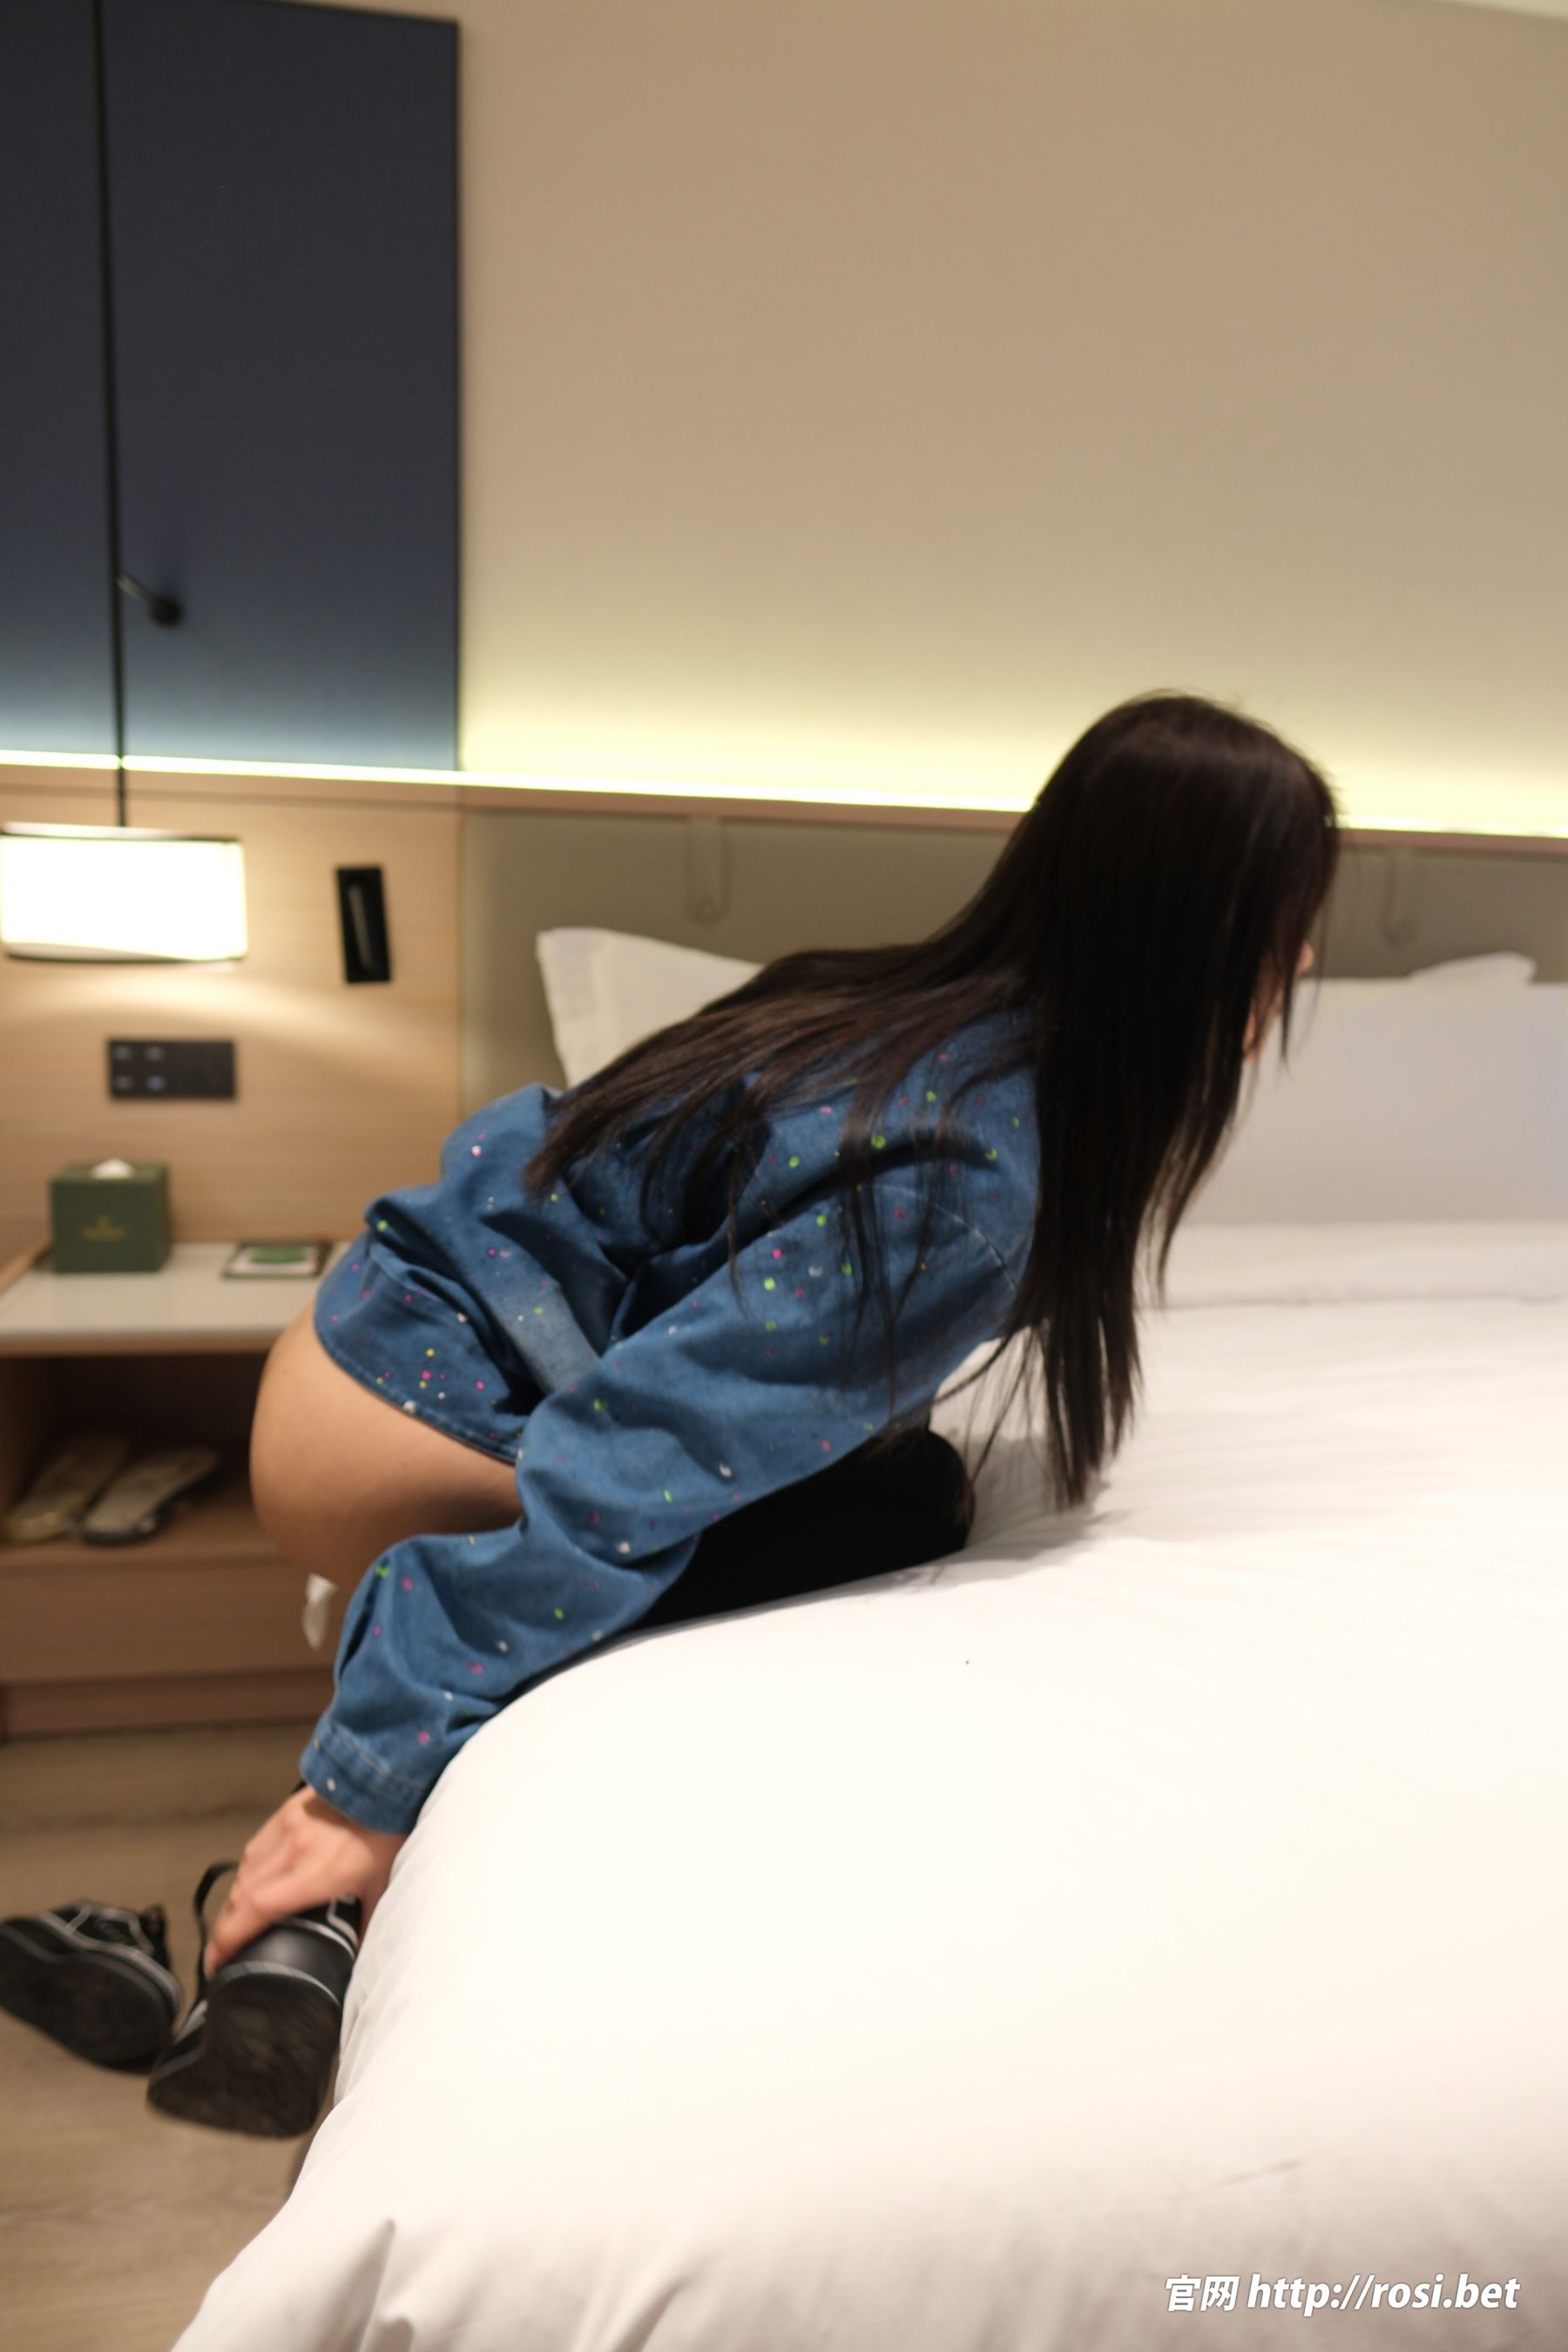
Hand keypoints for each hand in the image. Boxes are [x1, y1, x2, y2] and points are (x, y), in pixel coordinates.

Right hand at [202, 1783, 406, 1976]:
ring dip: (234, 1902)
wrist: (384, 1781)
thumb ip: (365, 1924)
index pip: (260, 1907)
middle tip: (218, 1952)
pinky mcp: (285, 1814)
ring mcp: (286, 1828)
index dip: (231, 1936)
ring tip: (233, 1924)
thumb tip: (358, 1956)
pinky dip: (247, 1873)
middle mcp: (295, 1850)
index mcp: (318, 1872)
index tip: (218, 1959)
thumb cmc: (387, 1831)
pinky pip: (254, 1849)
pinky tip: (250, 1886)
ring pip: (244, 1872)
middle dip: (224, 1929)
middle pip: (241, 1895)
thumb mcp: (380, 1886)